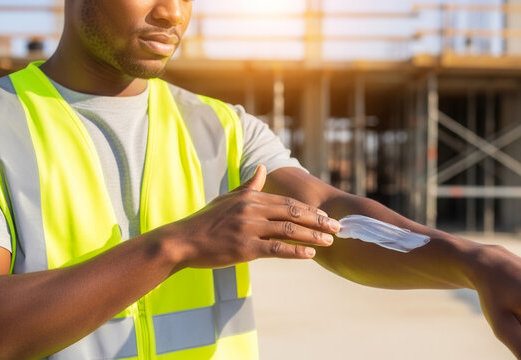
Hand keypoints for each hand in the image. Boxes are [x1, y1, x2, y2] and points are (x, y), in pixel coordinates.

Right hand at [165, 164, 339, 268]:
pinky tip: (310, 254)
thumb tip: (262, 167)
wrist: (182, 241)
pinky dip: (295, 251)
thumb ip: (249, 186)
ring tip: (330, 242)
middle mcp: (252, 210)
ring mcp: (249, 229)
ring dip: (312, 236)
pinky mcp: (244, 248)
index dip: (310, 210)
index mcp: (251, 198)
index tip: (326, 216)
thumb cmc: (205, 221)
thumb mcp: (228, 198)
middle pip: (293, 213)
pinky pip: (276, 249)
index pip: (288, 202)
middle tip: (338, 228)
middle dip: (318, 221)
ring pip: (288, 230)